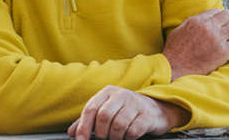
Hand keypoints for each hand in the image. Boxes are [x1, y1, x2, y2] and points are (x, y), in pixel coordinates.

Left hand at [67, 85, 188, 139]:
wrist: (156, 110)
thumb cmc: (128, 111)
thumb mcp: (108, 111)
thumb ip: (89, 120)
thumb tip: (72, 132)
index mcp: (108, 92)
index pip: (91, 108)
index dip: (83, 127)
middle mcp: (122, 94)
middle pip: (104, 116)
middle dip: (101, 133)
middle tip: (104, 139)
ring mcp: (136, 103)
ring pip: (118, 125)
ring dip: (115, 137)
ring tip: (117, 138)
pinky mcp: (147, 115)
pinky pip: (133, 131)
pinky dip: (128, 138)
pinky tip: (128, 136)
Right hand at [162, 9, 228, 80]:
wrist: (175, 67)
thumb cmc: (174, 52)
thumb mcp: (178, 31)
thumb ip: (190, 23)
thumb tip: (198, 19)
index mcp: (198, 20)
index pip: (216, 12)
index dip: (224, 14)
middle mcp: (209, 26)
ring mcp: (217, 38)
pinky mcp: (223, 51)